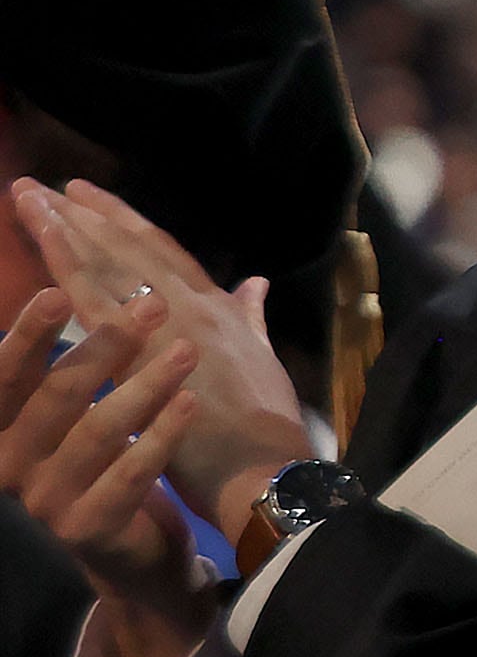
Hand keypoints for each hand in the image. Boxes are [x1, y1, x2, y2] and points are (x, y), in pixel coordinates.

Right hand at [0, 293, 211, 656]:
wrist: (135, 553)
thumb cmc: (107, 462)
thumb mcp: (84, 407)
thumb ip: (83, 351)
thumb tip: (75, 275)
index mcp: (3, 429)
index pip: (4, 377)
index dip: (26, 336)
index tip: (57, 290)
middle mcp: (11, 465)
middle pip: (53, 397)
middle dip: (102, 346)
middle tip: (150, 305)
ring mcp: (47, 499)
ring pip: (95, 433)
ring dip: (144, 386)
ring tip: (186, 350)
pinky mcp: (87, 529)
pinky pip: (127, 476)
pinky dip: (160, 435)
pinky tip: (190, 402)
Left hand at [11, 179, 311, 540]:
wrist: (267, 470)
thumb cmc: (265, 429)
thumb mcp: (261, 363)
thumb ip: (251, 319)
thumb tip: (254, 284)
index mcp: (219, 309)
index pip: (163, 252)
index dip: (125, 222)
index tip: (89, 196)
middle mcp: (194, 304)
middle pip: (131, 247)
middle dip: (88, 214)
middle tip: (44, 187)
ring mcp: (171, 322)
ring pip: (110, 262)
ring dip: (67, 227)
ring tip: (29, 198)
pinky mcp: (144, 350)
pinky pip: (97, 298)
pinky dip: (68, 264)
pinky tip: (43, 240)